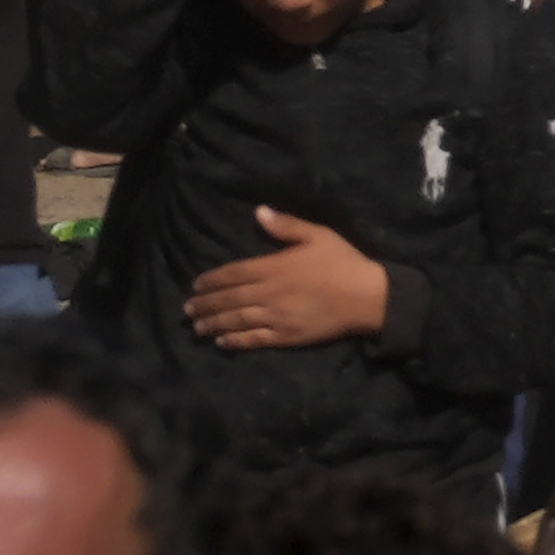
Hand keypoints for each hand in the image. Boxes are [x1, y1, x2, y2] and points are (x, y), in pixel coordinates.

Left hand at [187, 208, 396, 348]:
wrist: (368, 298)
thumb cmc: (343, 263)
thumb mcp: (318, 235)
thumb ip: (286, 226)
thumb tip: (259, 212)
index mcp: (273, 267)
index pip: (233, 274)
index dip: (212, 280)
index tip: (195, 285)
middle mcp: (268, 293)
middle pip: (229, 299)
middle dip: (206, 304)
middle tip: (187, 309)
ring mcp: (276, 317)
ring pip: (236, 321)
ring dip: (213, 323)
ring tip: (196, 327)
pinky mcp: (287, 336)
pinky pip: (255, 340)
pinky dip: (236, 341)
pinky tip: (222, 342)